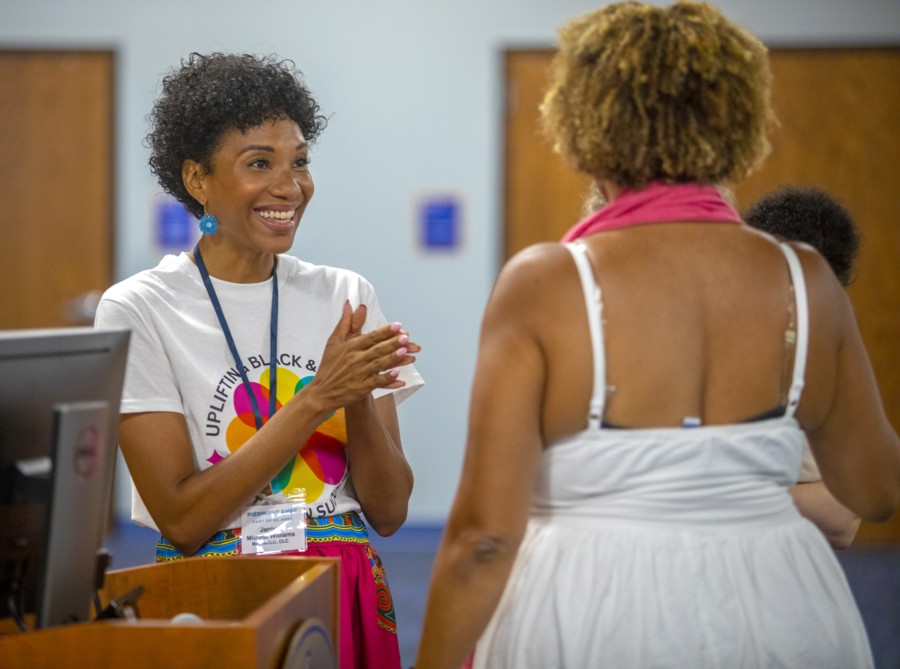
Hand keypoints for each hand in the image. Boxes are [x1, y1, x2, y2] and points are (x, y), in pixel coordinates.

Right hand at [303, 301, 417, 411]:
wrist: (321, 392)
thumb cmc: (329, 365)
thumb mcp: (334, 341)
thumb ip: (346, 323)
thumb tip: (350, 304)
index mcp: (351, 347)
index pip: (371, 337)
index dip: (384, 331)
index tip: (397, 325)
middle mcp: (356, 359)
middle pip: (377, 349)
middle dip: (392, 343)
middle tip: (406, 337)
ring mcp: (359, 374)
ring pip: (379, 365)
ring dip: (393, 358)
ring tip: (405, 352)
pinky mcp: (361, 388)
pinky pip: (377, 383)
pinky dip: (387, 379)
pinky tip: (398, 375)